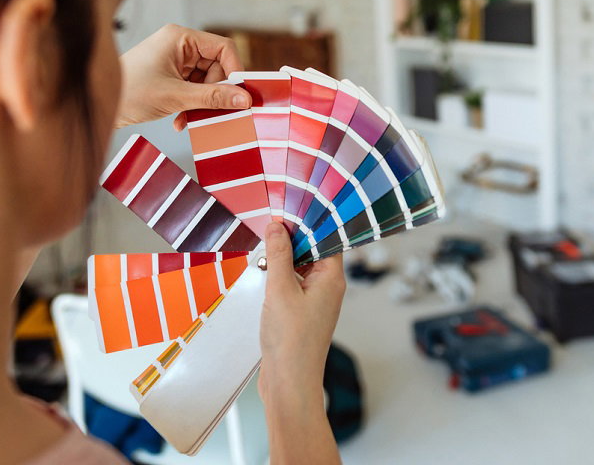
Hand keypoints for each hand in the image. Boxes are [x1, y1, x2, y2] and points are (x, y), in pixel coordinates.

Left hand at [115, 24, 250, 129]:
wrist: (101, 106)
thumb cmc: (129, 92)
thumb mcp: (176, 96)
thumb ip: (212, 97)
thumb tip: (243, 98)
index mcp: (180, 37)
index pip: (223, 48)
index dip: (234, 71)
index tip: (238, 95)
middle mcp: (178, 45)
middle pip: (215, 66)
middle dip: (214, 92)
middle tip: (211, 112)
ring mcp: (173, 60)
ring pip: (205, 80)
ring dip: (201, 102)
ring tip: (189, 119)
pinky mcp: (168, 75)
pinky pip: (192, 88)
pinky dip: (191, 105)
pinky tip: (180, 120)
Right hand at [258, 222, 345, 405]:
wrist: (289, 383)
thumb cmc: (291, 341)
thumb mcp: (280, 289)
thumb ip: (278, 255)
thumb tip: (276, 227)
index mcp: (331, 278)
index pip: (326, 238)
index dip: (308, 223)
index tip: (287, 210)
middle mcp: (327, 288)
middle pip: (312, 251)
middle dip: (291, 239)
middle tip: (268, 228)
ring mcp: (314, 301)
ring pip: (300, 268)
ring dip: (282, 259)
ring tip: (262, 252)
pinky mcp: (301, 313)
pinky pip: (292, 284)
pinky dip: (278, 277)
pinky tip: (262, 275)